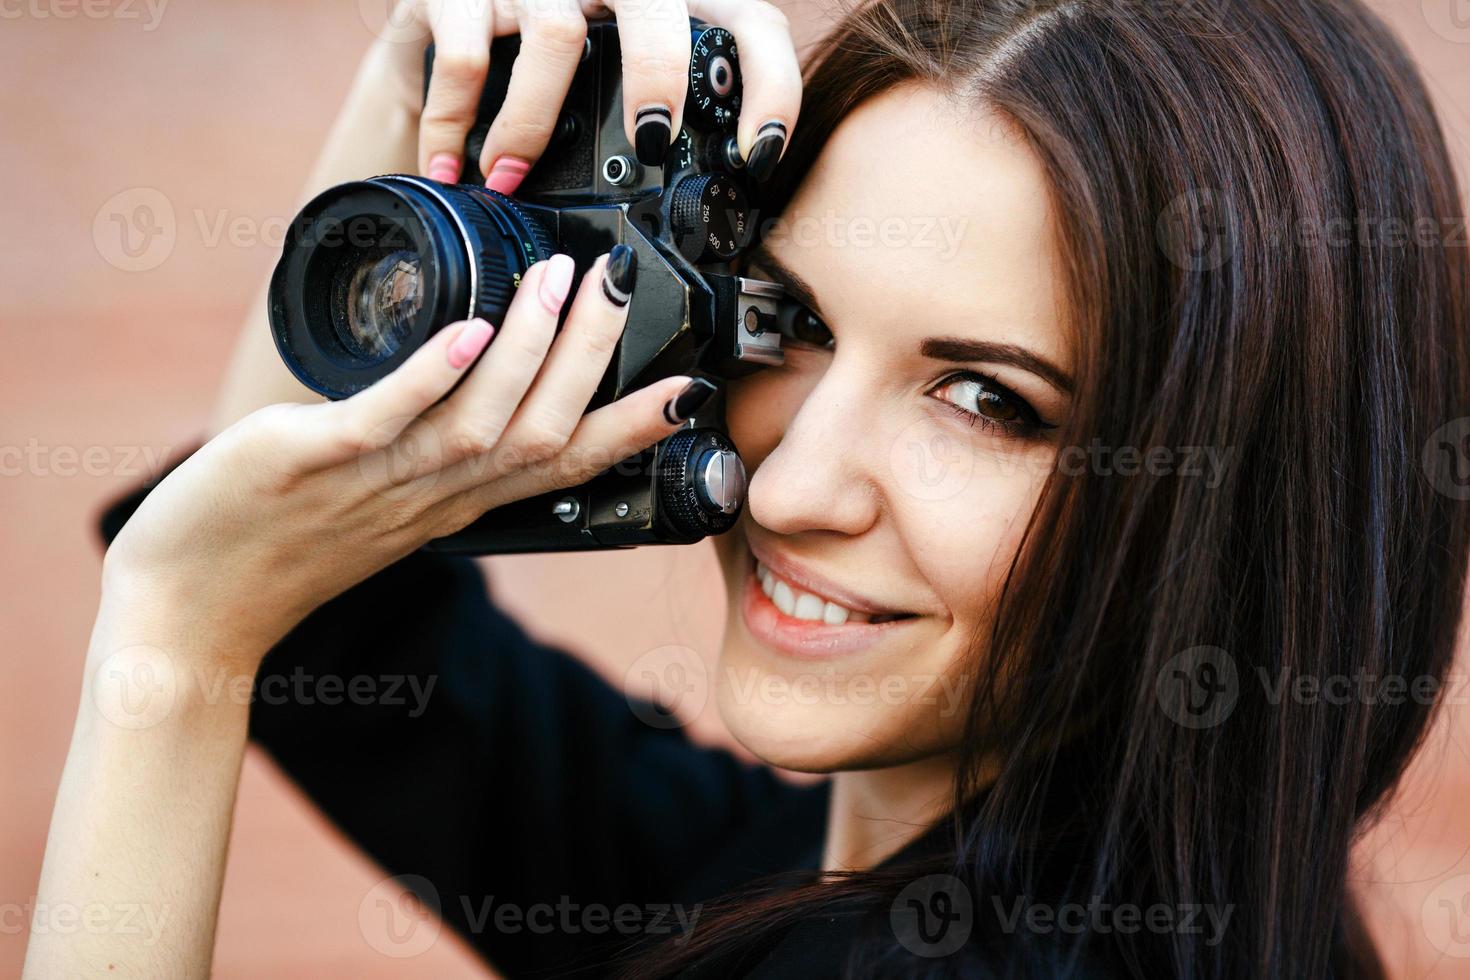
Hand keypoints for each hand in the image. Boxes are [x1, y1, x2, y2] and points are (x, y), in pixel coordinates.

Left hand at [105, 248, 712, 662]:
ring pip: (480, 424)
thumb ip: (437, 449)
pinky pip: (382, 420)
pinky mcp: (307, 461)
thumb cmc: (285, 543)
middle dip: (589, 359)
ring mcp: (373, 482)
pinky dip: (432, 377)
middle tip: (616, 284)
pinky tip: (468, 329)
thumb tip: (479, 381)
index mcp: (454, 503)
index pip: (563, 468)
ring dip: (528, 352)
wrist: (193, 604)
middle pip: (539, 435)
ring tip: (556, 280)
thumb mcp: (386, 501)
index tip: (686, 390)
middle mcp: (431, 497)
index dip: (629, 432)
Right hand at [370, 0, 801, 186]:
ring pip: (555, 35)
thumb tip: (700, 221)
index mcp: (667, 4)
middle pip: (657, 7)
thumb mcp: (613, 88)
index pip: (749, 25)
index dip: (769, 87)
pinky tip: (450, 167)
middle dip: (659, 73)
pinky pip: (466, 57)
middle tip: (650, 141)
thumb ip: (660, 127)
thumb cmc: (543, 67)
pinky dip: (454, 124)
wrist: (441, 22)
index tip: (758, 156)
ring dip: (531, 126)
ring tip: (510, 181)